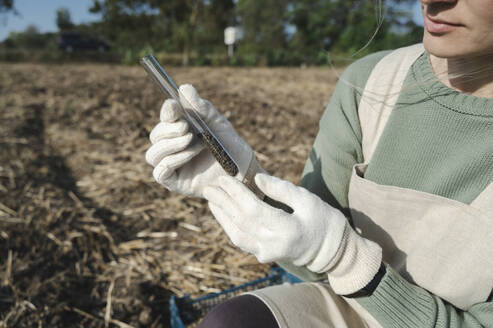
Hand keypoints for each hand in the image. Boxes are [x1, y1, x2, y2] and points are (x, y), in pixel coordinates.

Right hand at [145, 84, 256, 197]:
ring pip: (153, 154)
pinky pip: (160, 172)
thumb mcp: (218, 123)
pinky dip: (171, 161)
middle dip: (169, 129)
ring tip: (191, 140)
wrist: (243, 171)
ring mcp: (171, 166)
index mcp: (180, 130)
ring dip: (170, 145)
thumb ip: (202, 107)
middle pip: (155, 136)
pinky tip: (190, 153)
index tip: (175, 106)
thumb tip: (184, 88)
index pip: (164, 119)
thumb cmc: (230, 147)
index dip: (167, 111)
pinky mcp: (174, 182)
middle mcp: (172, 147)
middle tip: (187, 127)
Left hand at [204, 174, 381, 294]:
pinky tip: (223, 214)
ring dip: (221, 215)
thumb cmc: (323, 220)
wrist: (331, 251)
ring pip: (236, 234)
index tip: (223, 178)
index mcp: (287, 229)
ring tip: (211, 199)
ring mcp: (267, 253)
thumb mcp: (307, 199)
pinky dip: (229, 226)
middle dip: (222, 202)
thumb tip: (258, 178)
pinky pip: (241, 241)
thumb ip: (282, 189)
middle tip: (209, 187)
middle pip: (240, 221)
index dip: (235, 193)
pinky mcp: (264, 256)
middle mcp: (273, 244)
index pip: (252, 209)